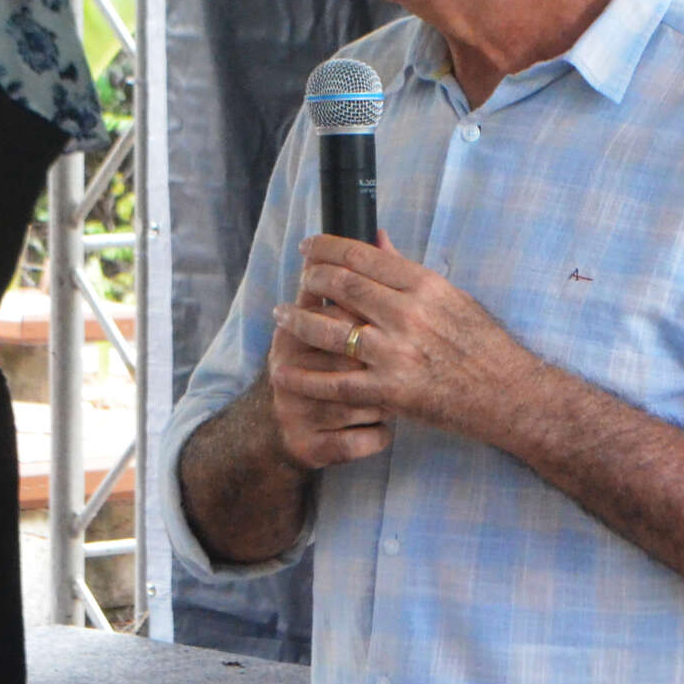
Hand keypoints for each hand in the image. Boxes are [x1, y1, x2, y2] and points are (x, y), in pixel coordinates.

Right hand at [264, 288, 393, 471]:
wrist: (281, 429)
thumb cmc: (315, 364)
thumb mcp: (322, 320)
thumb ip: (349, 283)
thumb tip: (381, 235)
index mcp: (292, 334)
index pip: (335, 316)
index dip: (370, 321)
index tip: (393, 326)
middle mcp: (287, 370)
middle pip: (352, 359)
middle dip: (382, 364)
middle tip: (402, 364)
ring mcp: (299, 411)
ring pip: (364, 403)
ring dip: (386, 403)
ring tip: (391, 397)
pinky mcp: (313, 448)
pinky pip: (363, 441)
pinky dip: (379, 435)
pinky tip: (382, 426)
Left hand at [272, 231, 536, 449]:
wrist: (508, 394)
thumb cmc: (485, 345)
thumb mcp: (454, 297)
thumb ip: (409, 272)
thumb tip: (376, 241)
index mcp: (425, 287)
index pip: (364, 257)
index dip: (327, 248)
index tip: (309, 247)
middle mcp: (408, 315)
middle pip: (342, 286)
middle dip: (310, 279)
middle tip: (298, 279)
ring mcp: (397, 354)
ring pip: (331, 330)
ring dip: (297, 320)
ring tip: (282, 315)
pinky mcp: (390, 392)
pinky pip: (335, 383)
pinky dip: (305, 376)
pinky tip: (284, 369)